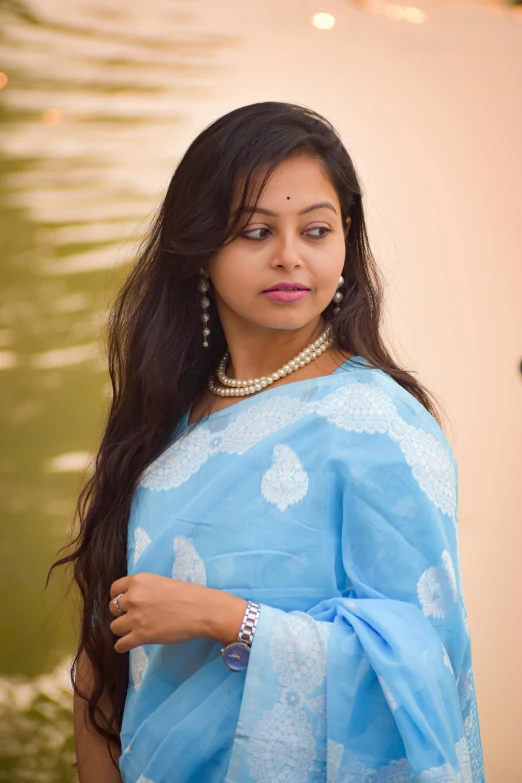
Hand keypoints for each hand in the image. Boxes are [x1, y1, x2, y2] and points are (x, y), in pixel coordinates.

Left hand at [109, 573, 247, 652]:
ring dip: (123, 630)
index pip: (115, 589)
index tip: (123, 604)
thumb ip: (146, 589)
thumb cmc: (189, 595)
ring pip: (114, 627)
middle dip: (122, 614)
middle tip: (134, 618)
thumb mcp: (162, 583)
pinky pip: (120, 644)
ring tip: (134, 631)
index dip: (118, 597)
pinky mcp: (141, 636)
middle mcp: (133, 597)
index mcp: (139, 581)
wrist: (202, 610)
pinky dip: (123, 646)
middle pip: (113, 608)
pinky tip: (129, 644)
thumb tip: (137, 600)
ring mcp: (135, 617)